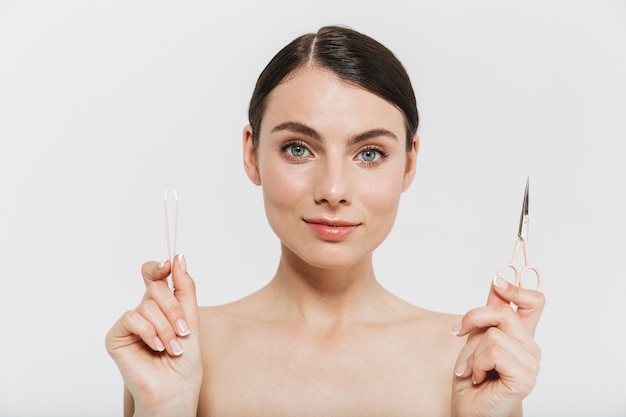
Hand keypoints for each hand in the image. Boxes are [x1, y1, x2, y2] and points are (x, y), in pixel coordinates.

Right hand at [105, 255, 202, 415]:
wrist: (176, 387)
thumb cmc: (185, 359)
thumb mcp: (191, 317)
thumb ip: (184, 287)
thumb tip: (177, 258)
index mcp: (161, 305)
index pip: (154, 276)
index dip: (159, 268)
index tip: (168, 265)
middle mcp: (144, 311)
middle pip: (155, 288)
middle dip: (174, 310)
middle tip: (184, 331)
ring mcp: (129, 323)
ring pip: (147, 305)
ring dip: (166, 328)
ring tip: (173, 347)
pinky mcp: (116, 336)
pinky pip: (131, 318)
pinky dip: (149, 332)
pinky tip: (156, 347)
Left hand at [451, 277, 544, 416]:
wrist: (470, 410)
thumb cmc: (473, 378)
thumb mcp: (476, 338)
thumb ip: (489, 314)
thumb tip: (497, 282)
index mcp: (521, 335)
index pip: (534, 302)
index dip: (516, 288)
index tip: (496, 282)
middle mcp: (530, 348)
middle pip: (504, 313)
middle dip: (473, 319)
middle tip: (459, 333)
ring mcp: (531, 364)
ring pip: (494, 335)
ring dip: (473, 353)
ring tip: (473, 369)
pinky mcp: (525, 378)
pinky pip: (494, 352)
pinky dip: (477, 364)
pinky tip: (477, 377)